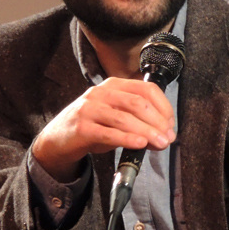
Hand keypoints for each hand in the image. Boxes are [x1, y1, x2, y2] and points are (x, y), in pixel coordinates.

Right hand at [31, 77, 175, 180]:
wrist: (57, 140)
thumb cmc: (93, 127)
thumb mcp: (117, 119)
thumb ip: (140, 124)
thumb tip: (165, 136)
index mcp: (114, 85)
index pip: (146, 89)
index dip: (163, 107)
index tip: (171, 125)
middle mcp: (101, 92)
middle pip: (138, 103)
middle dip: (158, 122)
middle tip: (168, 138)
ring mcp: (89, 108)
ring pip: (125, 118)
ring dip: (147, 132)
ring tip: (160, 143)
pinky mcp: (81, 127)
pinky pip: (109, 133)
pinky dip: (127, 139)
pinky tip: (140, 144)